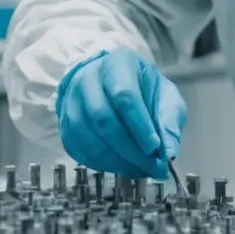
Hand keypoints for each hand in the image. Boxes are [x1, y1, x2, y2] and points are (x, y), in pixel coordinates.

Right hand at [56, 48, 185, 179]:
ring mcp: (72, 101)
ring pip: (88, 137)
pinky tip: (121, 166)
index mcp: (118, 64)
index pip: (124, 96)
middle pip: (103, 119)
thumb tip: (169, 153)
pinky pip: (79, 149)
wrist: (114, 84)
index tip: (155, 148)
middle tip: (151, 166)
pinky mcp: (65, 123)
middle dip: (130, 149)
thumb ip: (169, 121)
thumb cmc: (143, 89)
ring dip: (116, 161)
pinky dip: (102, 164)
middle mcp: (89, 79)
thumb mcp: (166, 97)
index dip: (139, 126)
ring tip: (140, 169)